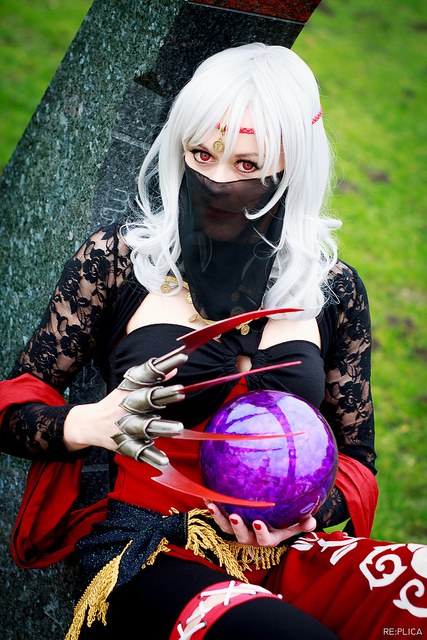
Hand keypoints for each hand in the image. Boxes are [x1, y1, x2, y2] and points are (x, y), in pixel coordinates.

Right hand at [63, 365, 182, 453]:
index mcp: (130, 390)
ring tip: (179, 428)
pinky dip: (152, 457)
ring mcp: (126, 427)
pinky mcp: (126, 445)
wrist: (89, 425)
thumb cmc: (115, 404)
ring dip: (162, 427)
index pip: (149, 373)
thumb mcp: (130, 388)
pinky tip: (165, 460)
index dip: (164, 364)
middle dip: (164, 395)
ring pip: (146, 427)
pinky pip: (141, 452)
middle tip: (181, 391)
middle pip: (147, 399)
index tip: (182, 357)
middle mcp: (128, 407)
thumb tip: (173, 370)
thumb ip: (152, 379)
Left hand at [205, 502, 315, 546]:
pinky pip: (218, 514)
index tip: (259, 523)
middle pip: (242, 536)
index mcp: (268, 538)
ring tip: (214, 505)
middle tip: (235, 517)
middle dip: (237, 528)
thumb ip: (304, 522)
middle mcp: (251, 536)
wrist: (272, 516)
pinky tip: (206, 495)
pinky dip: (212, 506)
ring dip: (219, 517)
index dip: (261, 533)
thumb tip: (312, 521)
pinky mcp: (227, 519)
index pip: (265, 540)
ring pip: (226, 527)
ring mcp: (238, 529)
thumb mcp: (295, 521)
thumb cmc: (286, 519)